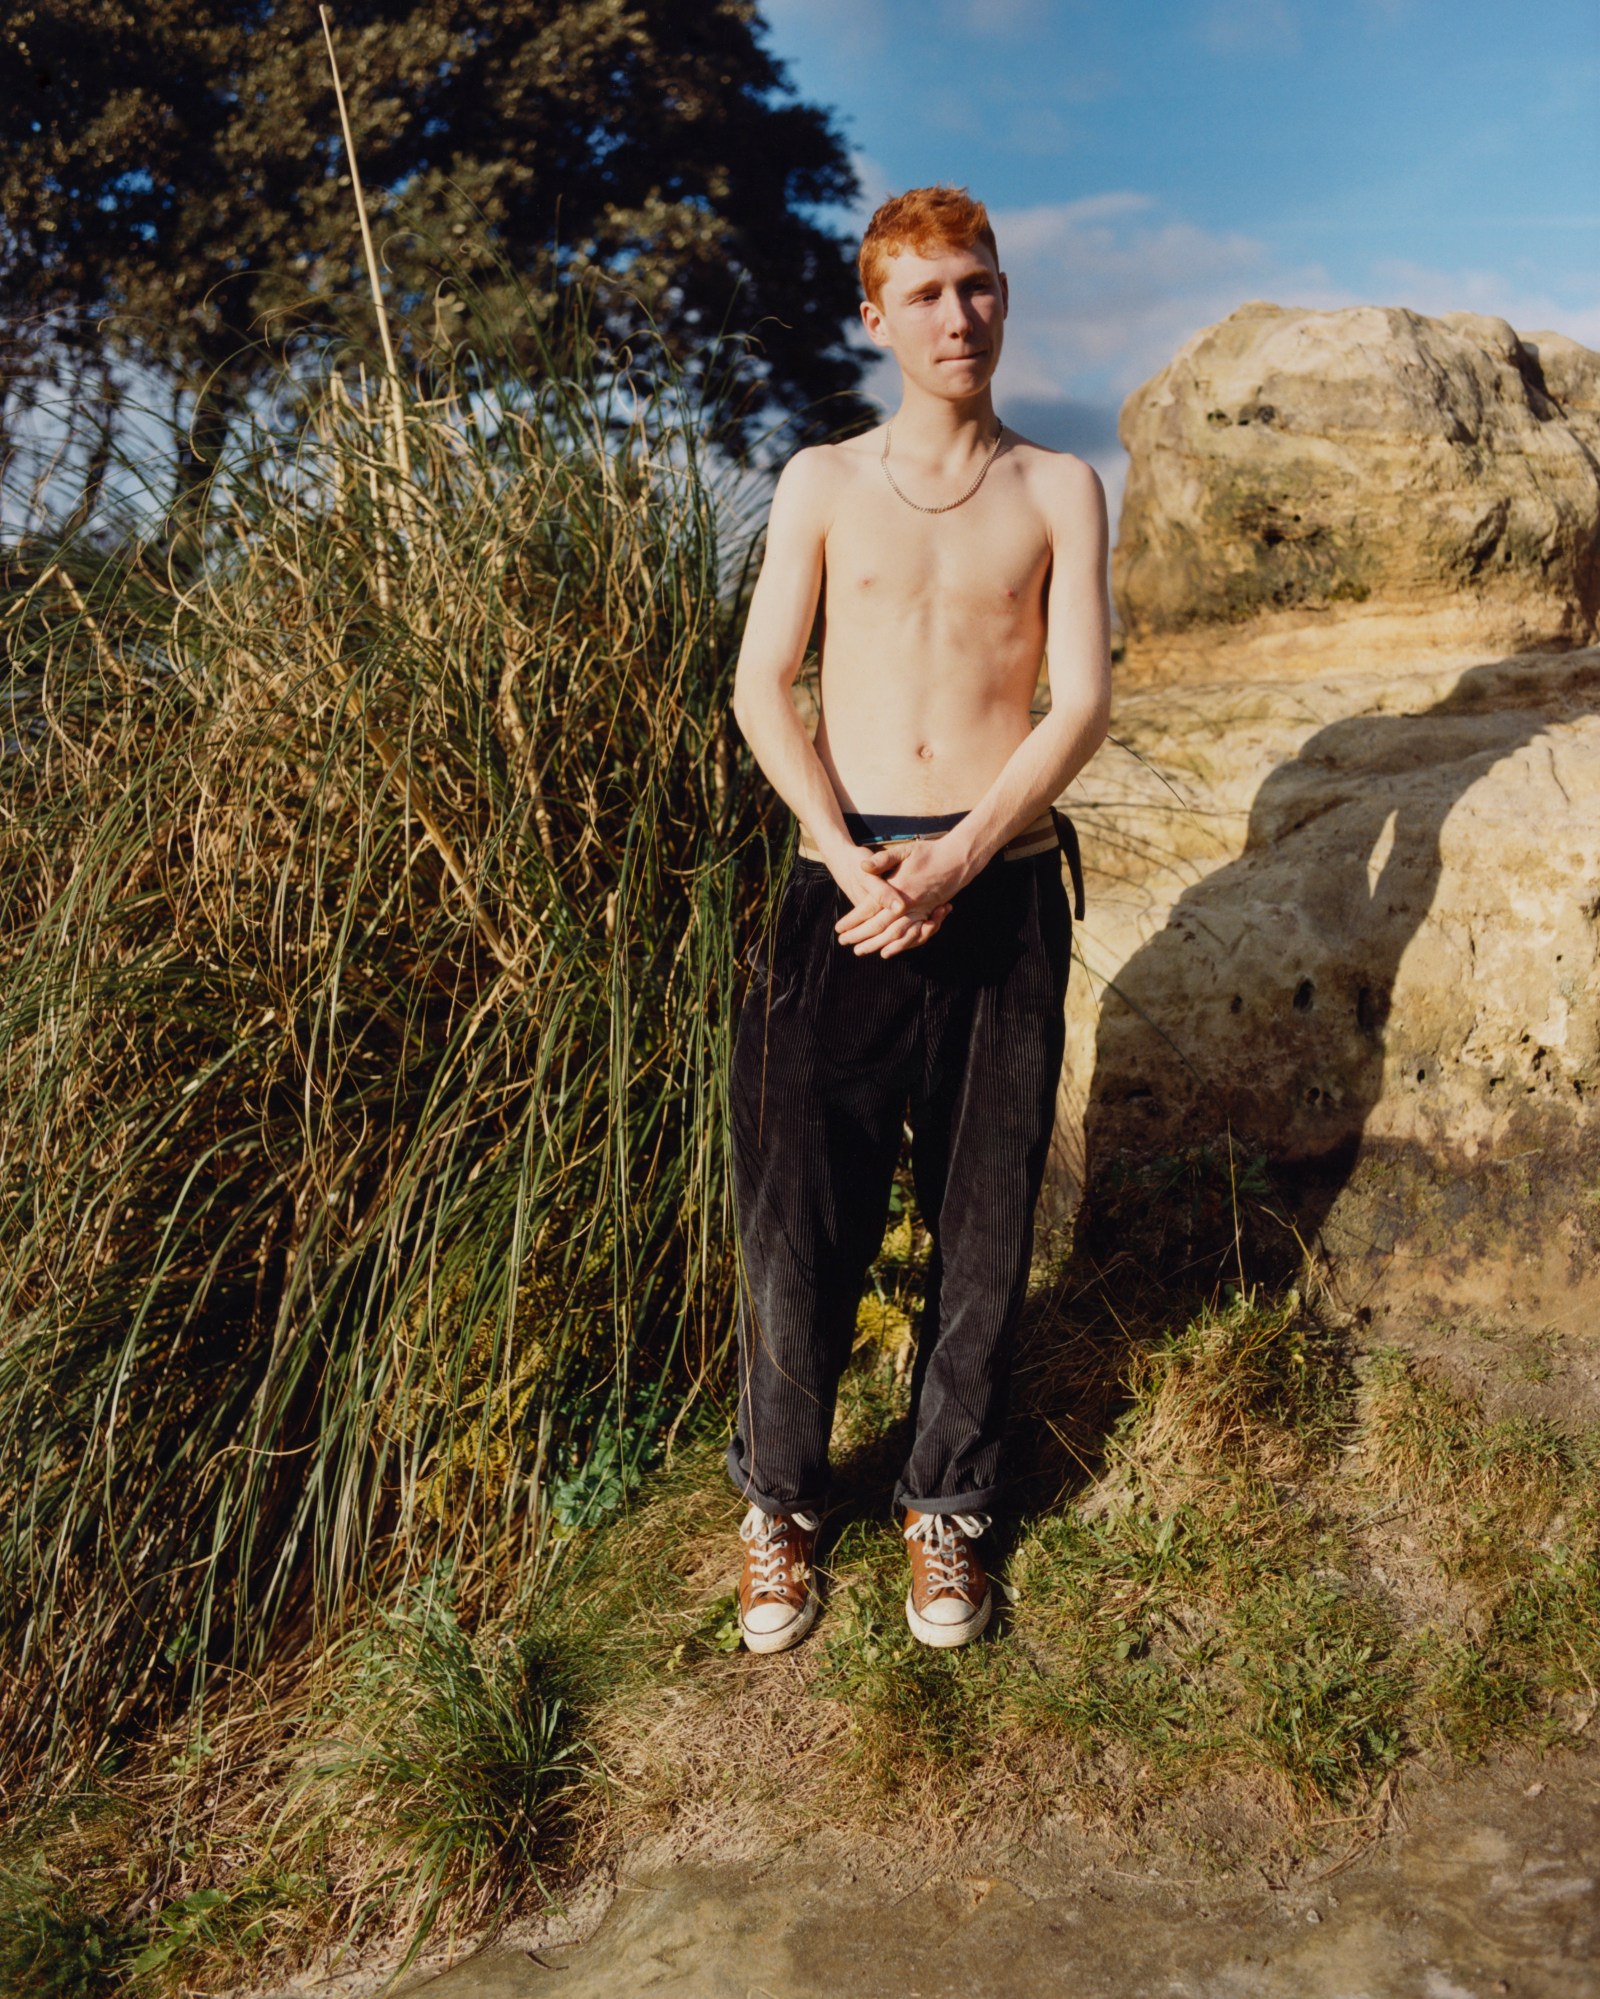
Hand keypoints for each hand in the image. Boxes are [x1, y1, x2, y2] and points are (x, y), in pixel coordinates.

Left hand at [831, 844, 957, 958]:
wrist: (959, 858)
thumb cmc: (929, 852)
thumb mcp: (905, 850)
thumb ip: (882, 859)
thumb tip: (863, 866)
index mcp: (900, 887)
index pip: (871, 908)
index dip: (853, 920)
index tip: (839, 929)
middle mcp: (910, 904)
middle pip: (880, 926)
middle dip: (861, 937)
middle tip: (844, 943)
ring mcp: (921, 911)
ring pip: (895, 935)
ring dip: (877, 944)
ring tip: (861, 951)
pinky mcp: (929, 915)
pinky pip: (912, 936)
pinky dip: (899, 946)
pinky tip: (888, 952)